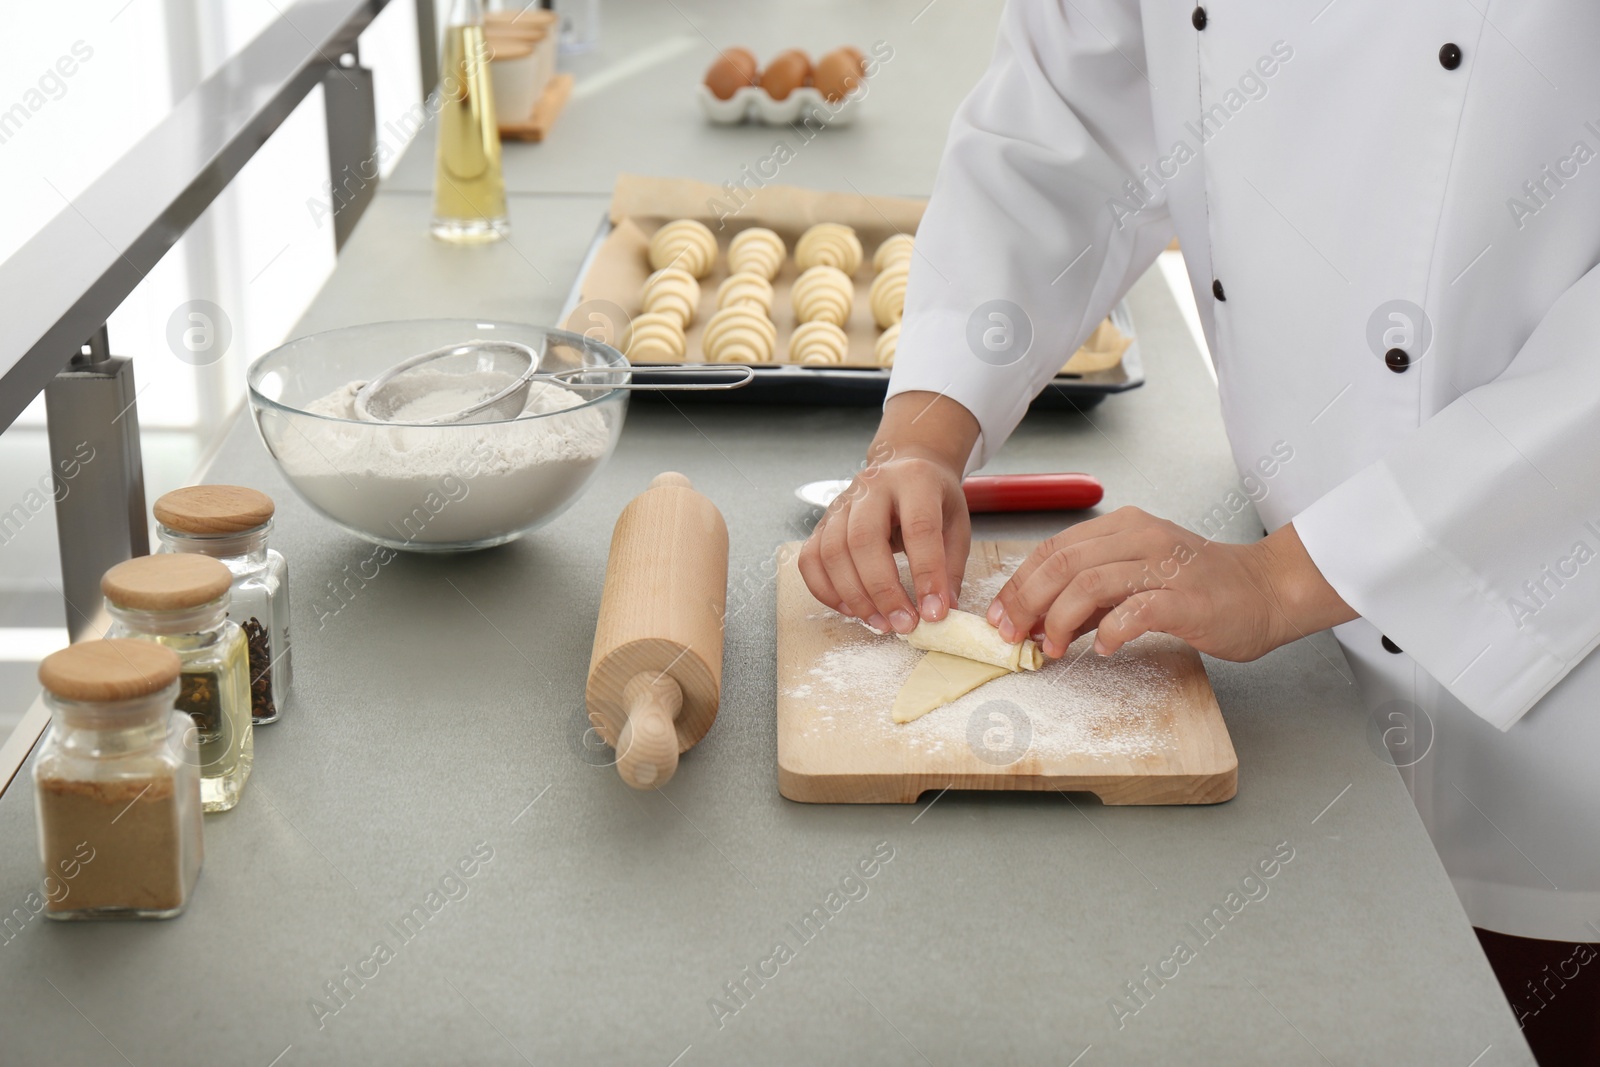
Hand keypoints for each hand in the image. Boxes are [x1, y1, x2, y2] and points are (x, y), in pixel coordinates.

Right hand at [798, 392, 980, 632]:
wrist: (904, 466)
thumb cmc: (933, 498)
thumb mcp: (956, 524)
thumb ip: (950, 567)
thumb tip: (944, 611)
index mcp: (914, 480)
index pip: (918, 528)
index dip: (926, 574)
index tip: (935, 612)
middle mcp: (871, 487)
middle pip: (864, 540)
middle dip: (883, 590)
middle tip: (903, 624)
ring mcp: (840, 503)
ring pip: (832, 552)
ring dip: (854, 597)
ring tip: (881, 623)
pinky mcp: (822, 522)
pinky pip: (810, 559)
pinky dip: (825, 591)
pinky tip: (850, 609)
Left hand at [987, 507, 1356, 660]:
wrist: (1266, 591)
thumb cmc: (1201, 588)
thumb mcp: (1135, 580)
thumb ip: (1090, 597)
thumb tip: (1039, 621)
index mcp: (1122, 527)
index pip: (1053, 549)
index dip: (1019, 584)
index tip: (999, 616)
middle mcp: (1139, 537)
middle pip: (1062, 563)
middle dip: (1027, 602)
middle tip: (1012, 635)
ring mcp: (1163, 564)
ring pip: (1089, 583)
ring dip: (1060, 620)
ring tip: (1054, 648)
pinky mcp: (1185, 597)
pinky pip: (1134, 611)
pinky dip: (1110, 632)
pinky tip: (1104, 649)